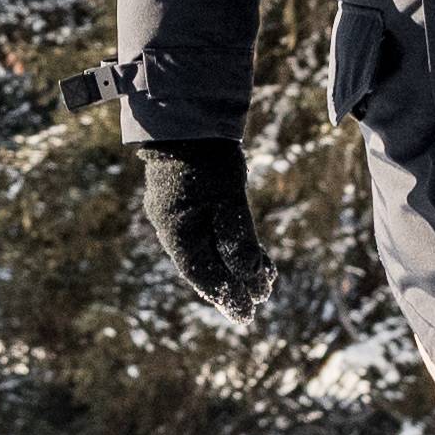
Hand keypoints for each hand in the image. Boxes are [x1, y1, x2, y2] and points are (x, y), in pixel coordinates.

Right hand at [140, 142, 270, 311]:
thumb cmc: (208, 158)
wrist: (189, 119)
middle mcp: (172, 226)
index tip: (247, 315)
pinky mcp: (187, 201)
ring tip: (263, 281)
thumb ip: (238, 239)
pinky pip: (208, 234)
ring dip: (234, 267)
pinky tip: (249, 253)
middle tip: (256, 304)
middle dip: (232, 286)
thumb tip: (251, 277)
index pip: (202, 274)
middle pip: (204, 266)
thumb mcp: (228, 199)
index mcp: (176, 230)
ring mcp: (177, 213)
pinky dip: (228, 247)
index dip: (226, 296)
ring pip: (207, 251)